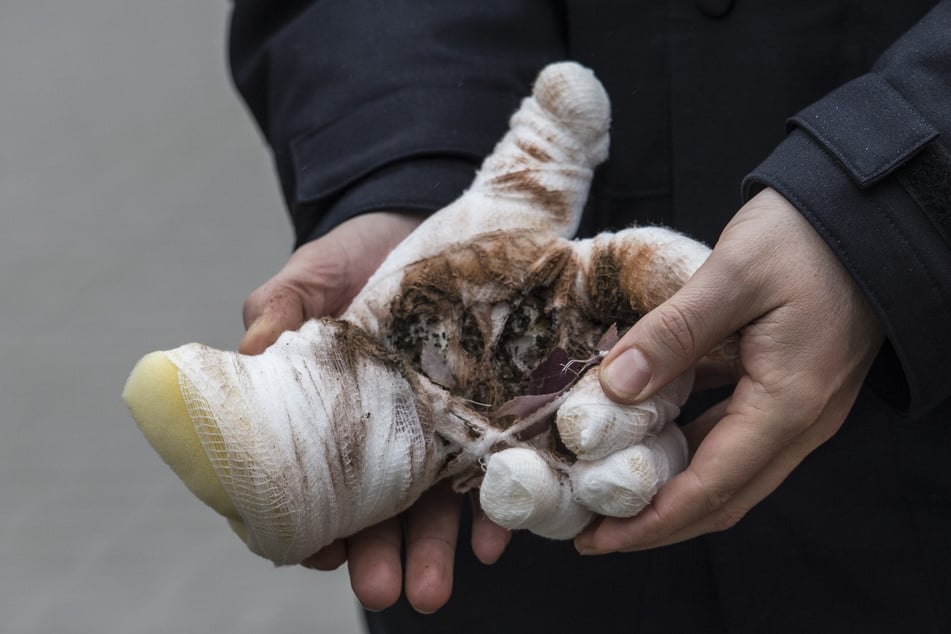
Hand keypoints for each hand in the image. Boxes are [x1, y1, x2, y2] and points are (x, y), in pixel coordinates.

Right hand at [240, 211, 508, 612]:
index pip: (313, 487)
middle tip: (385, 591)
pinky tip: (494, 538)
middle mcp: (383, 436)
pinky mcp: (487, 411)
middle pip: (378, 512)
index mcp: (330, 416)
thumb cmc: (353, 258)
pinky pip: (493, 467)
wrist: (422, 226)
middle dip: (381, 556)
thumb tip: (251, 350)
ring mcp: (438, 428)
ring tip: (433, 589)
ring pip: (433, 504)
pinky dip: (494, 507)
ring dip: (433, 550)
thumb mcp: (308, 278)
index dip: (312, 528)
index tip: (317, 553)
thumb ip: (277, 310)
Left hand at [576, 188, 883, 552]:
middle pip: (722, 499)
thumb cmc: (807, 237)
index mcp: (788, 404)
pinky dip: (687, 448)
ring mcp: (797, 409)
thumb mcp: (733, 276)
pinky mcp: (788, 390)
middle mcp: (798, 422)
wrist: (866, 213)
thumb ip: (672, 333)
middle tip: (591, 529)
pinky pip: (733, 437)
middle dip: (654, 523)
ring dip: (670, 490)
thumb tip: (615, 387)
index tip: (595, 540)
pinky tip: (645, 435)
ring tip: (608, 490)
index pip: (710, 488)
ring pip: (727, 473)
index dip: (648, 522)